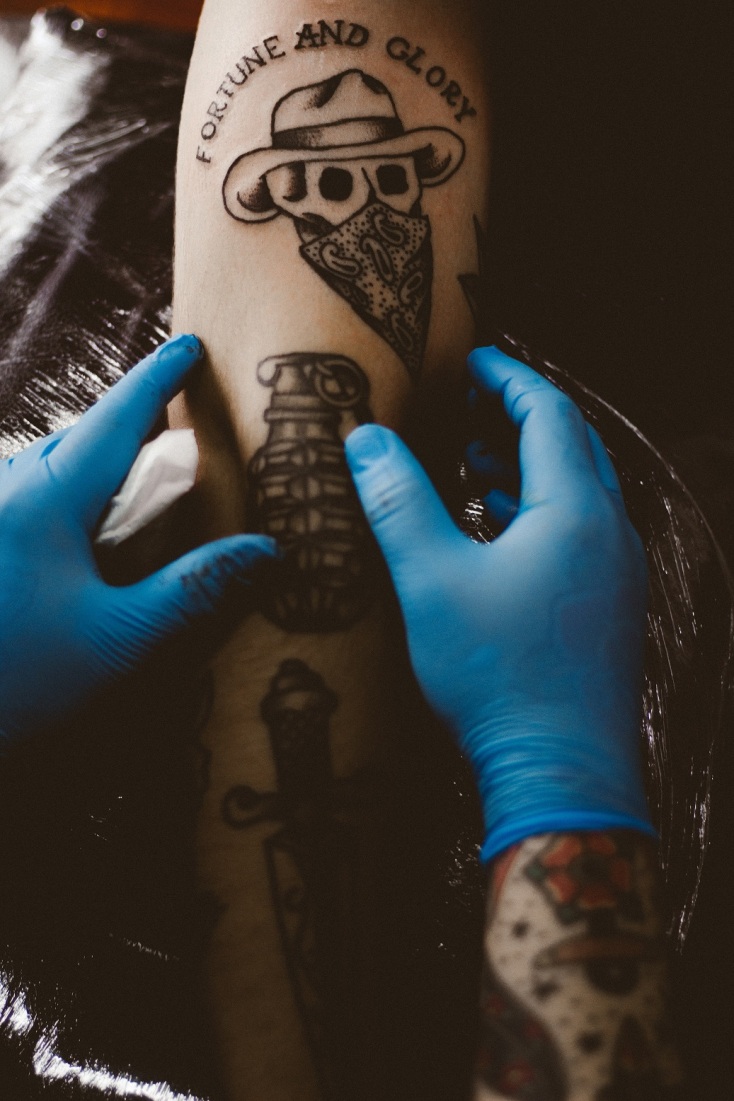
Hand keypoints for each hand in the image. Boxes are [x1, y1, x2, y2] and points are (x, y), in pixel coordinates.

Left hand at [0, 335, 275, 745]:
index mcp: (42, 499)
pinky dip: (59, 500)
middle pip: (77, 440)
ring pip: (43, 468)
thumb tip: (266, 552)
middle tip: (172, 446)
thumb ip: (192, 590)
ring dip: (88, 471)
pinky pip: (20, 497)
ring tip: (125, 505)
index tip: (190, 346)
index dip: (159, 379)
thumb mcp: (116, 640)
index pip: (115, 419)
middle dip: (125, 432)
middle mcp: (3, 490)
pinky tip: (72, 546)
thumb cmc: (11, 678)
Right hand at [345, 347, 654, 859]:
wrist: (559, 771)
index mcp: (576, 511)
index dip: (508, 378)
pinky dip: (535, 514)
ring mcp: (612, 576)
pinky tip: (493, 530)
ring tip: (474, 458)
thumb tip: (366, 438)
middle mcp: (608, 534)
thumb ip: (398, 502)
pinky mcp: (604, 611)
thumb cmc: (497, 675)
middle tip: (469, 402)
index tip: (471, 361)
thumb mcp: (430, 580)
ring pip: (575, 494)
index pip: (550, 414)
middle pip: (571, 448)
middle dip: (520, 416)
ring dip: (527, 467)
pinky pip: (574, 536)